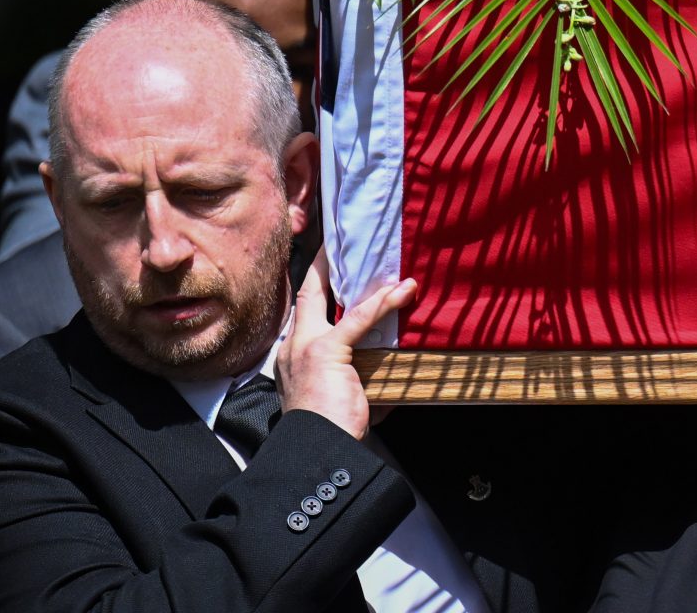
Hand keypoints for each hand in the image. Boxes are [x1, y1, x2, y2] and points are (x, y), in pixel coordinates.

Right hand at [277, 261, 417, 439]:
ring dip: (357, 278)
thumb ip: (362, 383)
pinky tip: (403, 290)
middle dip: (321, 268)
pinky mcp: (327, 351)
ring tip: (379, 257)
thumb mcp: (346, 401)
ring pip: (329, 299)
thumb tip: (394, 386)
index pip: (304, 315)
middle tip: (336, 243)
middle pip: (307, 296)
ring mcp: (306, 347)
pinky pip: (359, 319)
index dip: (314, 290)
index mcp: (293, 360)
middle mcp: (294, 349)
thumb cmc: (333, 434)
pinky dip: (384, 303)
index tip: (325, 269)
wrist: (319, 452)